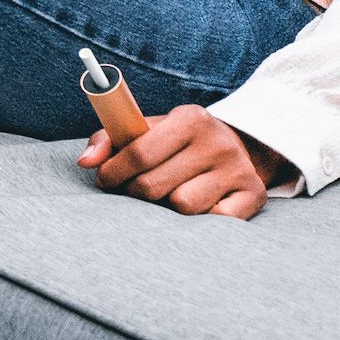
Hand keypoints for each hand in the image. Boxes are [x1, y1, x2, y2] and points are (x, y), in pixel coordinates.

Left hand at [78, 104, 287, 219]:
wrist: (239, 148)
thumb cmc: (178, 143)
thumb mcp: (148, 130)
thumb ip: (110, 139)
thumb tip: (85, 162)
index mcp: (190, 118)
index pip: (139, 153)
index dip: (113, 173)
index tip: (104, 181)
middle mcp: (218, 141)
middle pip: (154, 185)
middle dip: (134, 193)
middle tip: (133, 191)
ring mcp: (238, 169)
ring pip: (183, 206)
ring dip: (168, 207)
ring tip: (169, 195)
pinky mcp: (254, 195)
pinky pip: (213, 220)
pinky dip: (200, 219)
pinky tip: (198, 204)